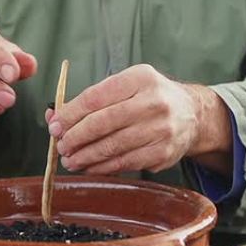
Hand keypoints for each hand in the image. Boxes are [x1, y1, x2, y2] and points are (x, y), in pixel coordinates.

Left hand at [46, 64, 231, 174]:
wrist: (192, 115)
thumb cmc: (147, 98)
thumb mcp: (124, 87)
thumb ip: (89, 100)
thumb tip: (54, 116)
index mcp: (139, 78)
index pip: (95, 97)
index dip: (70, 115)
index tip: (55, 126)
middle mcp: (154, 102)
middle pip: (102, 123)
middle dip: (75, 138)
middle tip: (60, 146)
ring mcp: (161, 129)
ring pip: (112, 147)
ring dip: (85, 157)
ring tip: (69, 160)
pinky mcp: (163, 153)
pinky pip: (124, 163)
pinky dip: (102, 167)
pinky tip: (89, 167)